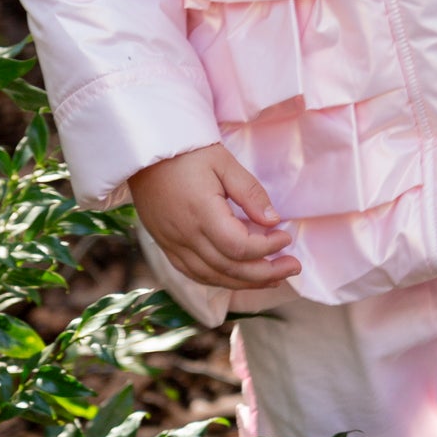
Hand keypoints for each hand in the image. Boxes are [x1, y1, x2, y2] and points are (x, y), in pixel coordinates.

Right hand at [129, 143, 299, 292]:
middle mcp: (185, 236)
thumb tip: (273, 220)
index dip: (267, 248)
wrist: (144, 153)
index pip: (239, 247)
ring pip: (213, 277)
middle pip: (229, 269)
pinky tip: (240, 277)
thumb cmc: (187, 153)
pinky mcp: (166, 247)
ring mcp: (172, 245)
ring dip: (246, 282)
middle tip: (293, 267)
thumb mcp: (224, 162)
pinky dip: (221, 279)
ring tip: (274, 277)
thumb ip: (250, 193)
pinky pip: (195, 274)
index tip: (286, 236)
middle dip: (265, 273)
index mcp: (200, 214)